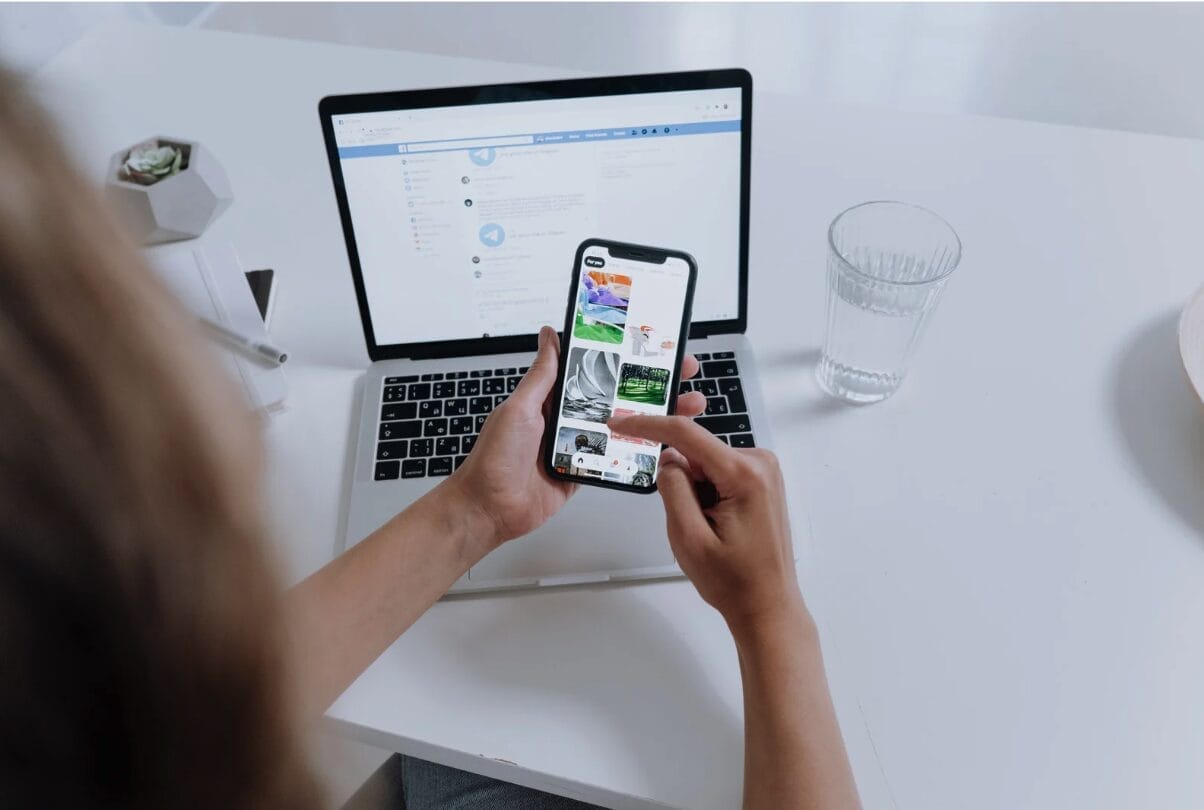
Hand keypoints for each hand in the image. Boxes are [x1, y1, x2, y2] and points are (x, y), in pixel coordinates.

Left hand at [448, 326, 706, 547]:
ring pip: (625, 426)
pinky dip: (640, 451)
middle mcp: (570, 418)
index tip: (651, 345)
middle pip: (619, 396)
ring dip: (655, 416)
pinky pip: (617, 458)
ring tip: (686, 406)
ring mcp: (580, 445)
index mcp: (554, 397)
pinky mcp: (586, 470)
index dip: (624, 358)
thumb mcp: (519, 408)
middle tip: (683, 372)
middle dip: (652, 384)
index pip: (596, 369)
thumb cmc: (495, 457)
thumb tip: (549, 335)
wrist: (489, 509)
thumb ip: (542, 376)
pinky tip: (665, 442)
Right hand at [605, 413, 802, 634]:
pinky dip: (709, 493)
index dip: (649, 425)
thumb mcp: (688, 538)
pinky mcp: (762, 480)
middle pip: (697, 452)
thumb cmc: (734, 581)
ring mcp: (764, 471)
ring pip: (706, 464)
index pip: (686, 434)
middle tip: (692, 524)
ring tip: (711, 530)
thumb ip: (673, 490)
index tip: (619, 422)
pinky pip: (720, 472)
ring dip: (697, 491)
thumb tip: (668, 459)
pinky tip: (719, 524)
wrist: (768, 605)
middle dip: (682, 481)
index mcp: (744, 474)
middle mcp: (761, 463)